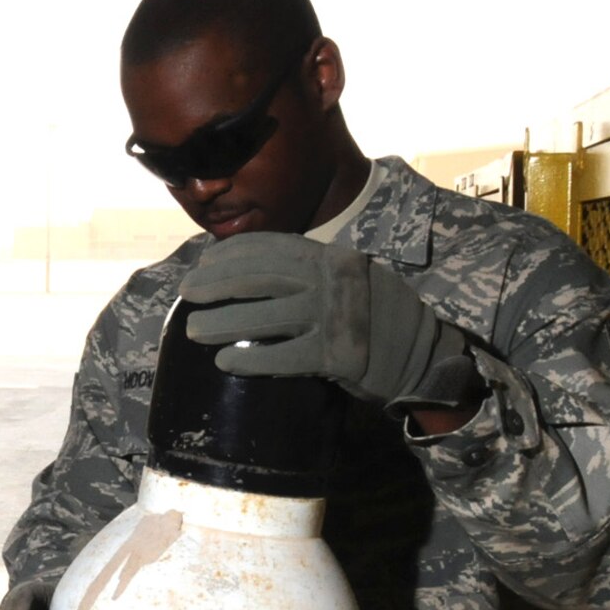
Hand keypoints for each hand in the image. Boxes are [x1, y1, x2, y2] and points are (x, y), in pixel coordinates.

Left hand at [177, 234, 474, 408]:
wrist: (424, 355)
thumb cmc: (371, 316)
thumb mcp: (345, 280)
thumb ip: (307, 273)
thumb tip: (244, 274)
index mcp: (332, 258)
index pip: (272, 247)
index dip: (231, 254)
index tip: (202, 264)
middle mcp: (333, 281)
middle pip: (262, 276)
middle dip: (217, 282)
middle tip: (186, 292)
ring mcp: (337, 318)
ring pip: (266, 316)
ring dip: (223, 322)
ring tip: (194, 330)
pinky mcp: (339, 356)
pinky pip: (284, 356)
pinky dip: (251, 358)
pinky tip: (226, 362)